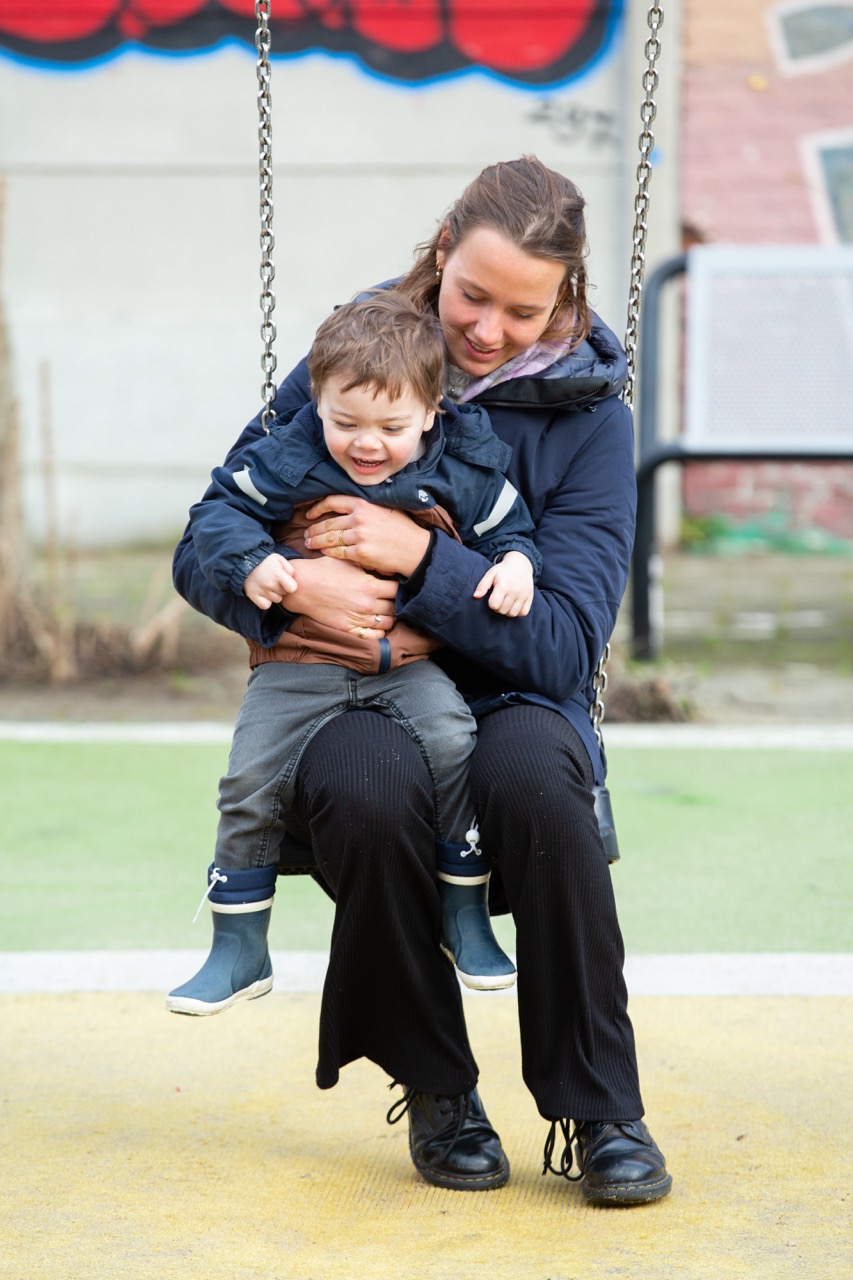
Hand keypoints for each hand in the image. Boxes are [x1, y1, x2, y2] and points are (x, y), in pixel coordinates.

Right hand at [243, 554, 297, 609]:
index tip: (286, 582)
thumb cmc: (266, 562)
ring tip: (268, 585)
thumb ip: (289, 568)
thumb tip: (292, 579)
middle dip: (281, 588)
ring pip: (276, 600)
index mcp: (277, 574)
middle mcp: (269, 584)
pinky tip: (263, 593)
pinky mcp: (253, 596)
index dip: (291, 586)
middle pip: (284, 594)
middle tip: (274, 580)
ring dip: (274, 594)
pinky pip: (265, 606)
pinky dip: (266, 602)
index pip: (292, 588)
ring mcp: (261, 591)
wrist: (246, 563)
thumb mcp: (279, 559)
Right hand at [287, 555, 396, 638]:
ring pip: (388, 623)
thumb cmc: (324, 569)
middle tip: (393, 599)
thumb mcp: (348, 561)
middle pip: (395, 607)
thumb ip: (369, 564)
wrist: (302, 586)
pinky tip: (377, 624)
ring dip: (390, 617)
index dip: (399, 586)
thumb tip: (386, 567)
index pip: (398, 590)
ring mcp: (359, 618)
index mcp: (370, 586)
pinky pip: (373, 636)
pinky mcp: (349, 628)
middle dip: (396, 602)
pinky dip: (379, 632)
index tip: (396, 585)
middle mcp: (368, 604)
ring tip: (387, 611)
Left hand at [303, 495, 431, 578]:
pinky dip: (328, 553)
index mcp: (364, 504)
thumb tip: (344, 510)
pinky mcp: (361, 553)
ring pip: (330, 538)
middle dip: (314, 530)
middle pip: (328, 523)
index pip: (333, 501)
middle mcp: (360, 518)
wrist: (417, 549)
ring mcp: (360, 536)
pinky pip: (338, 553)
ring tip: (309, 544)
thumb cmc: (402, 530)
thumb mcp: (384, 509)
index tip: (309, 514)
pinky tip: (323, 554)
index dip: (317, 508)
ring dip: (317, 542)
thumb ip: (364, 508)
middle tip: (306, 535)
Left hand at [473, 551, 534, 616]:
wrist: (520, 564)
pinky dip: (518, 612)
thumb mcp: (490, 574)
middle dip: (498, 608)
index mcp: (503, 585)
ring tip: (506, 603)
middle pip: (502, 610)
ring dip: (507, 611)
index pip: (494, 605)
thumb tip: (475, 596)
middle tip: (499, 600)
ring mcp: (523, 595)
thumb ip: (482, 586)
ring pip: (513, 613)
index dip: (491, 603)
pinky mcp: (530, 597)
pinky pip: (523, 613)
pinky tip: (514, 605)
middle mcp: (514, 591)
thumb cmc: (503, 571)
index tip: (492, 598)